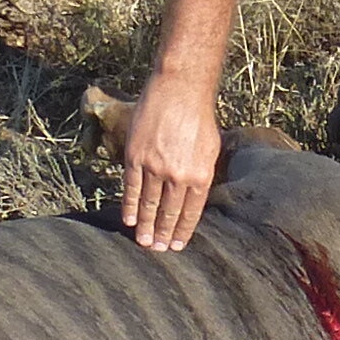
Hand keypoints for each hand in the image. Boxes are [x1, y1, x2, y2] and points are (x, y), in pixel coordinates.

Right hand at [120, 67, 220, 250]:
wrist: (180, 90)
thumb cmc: (199, 118)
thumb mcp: (210, 150)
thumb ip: (201, 175)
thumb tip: (193, 198)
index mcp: (200, 176)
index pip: (190, 213)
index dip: (182, 231)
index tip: (175, 245)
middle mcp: (177, 176)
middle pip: (167, 212)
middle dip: (162, 233)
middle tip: (156, 249)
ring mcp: (155, 167)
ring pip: (147, 204)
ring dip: (145, 225)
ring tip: (143, 241)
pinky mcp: (136, 157)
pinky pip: (130, 188)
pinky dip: (128, 205)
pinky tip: (128, 219)